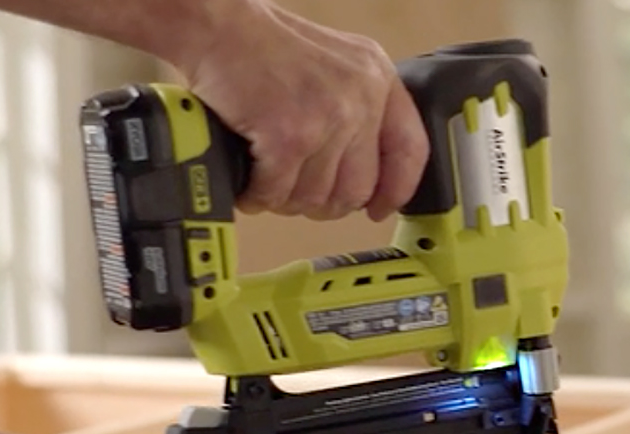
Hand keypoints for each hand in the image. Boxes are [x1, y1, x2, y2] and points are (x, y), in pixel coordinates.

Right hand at [176, 0, 429, 221]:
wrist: (220, 28)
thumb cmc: (264, 47)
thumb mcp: (335, 66)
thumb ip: (356, 110)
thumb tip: (361, 175)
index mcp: (377, 79)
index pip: (410, 150)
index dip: (396, 190)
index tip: (380, 209)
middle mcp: (360, 99)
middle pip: (356, 190)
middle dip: (321, 203)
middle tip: (296, 192)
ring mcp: (326, 118)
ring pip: (314, 198)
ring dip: (284, 200)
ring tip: (267, 180)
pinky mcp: (288, 137)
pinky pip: (276, 193)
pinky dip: (257, 195)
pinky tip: (248, 182)